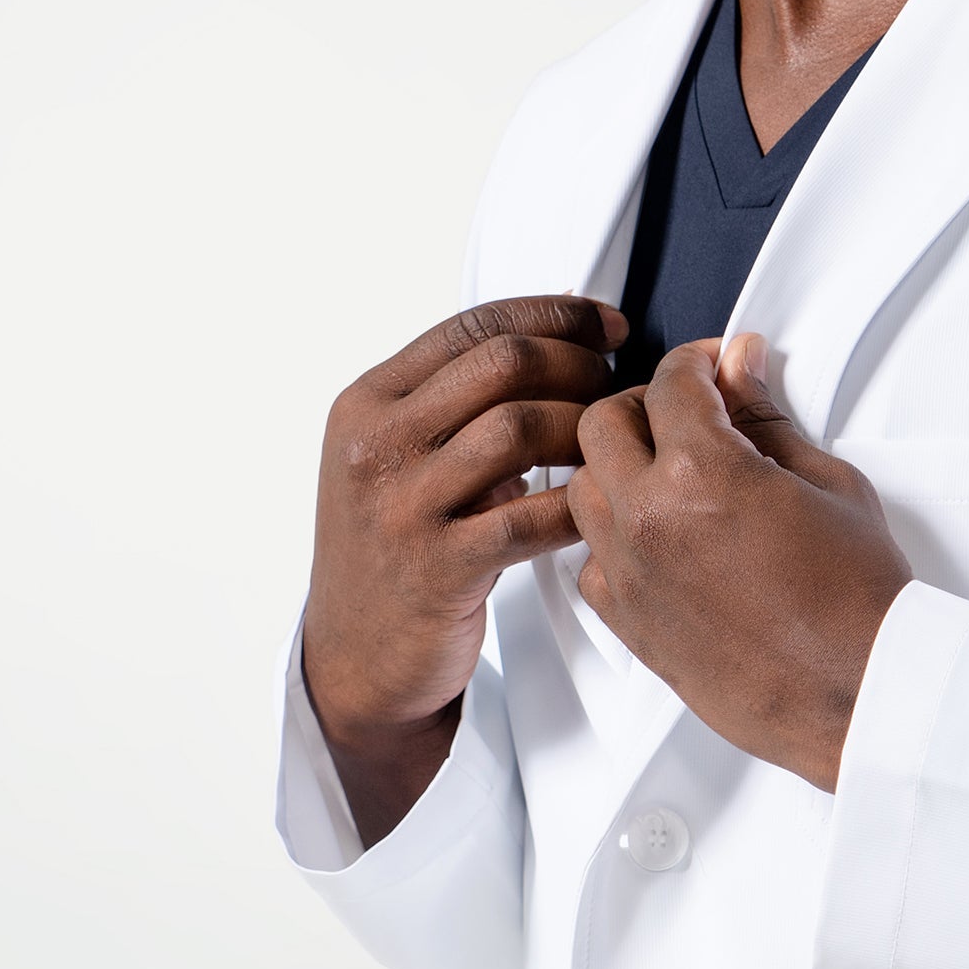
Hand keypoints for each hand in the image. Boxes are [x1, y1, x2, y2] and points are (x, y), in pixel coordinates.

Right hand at [303, 295, 626, 755]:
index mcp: (368, 402)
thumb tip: (554, 330)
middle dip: (577, 364)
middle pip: (503, 362)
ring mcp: (403, 506)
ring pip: (520, 427)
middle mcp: (376, 445)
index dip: (555, 315)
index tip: (606, 325)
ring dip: (582, 426)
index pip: (473, 324)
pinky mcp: (438, 568)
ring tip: (604, 442)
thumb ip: (456, 398)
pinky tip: (595, 502)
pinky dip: (577, 503)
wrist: (356, 653)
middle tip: (612, 384)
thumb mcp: (398, 455)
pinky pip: (531, 518)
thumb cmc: (395, 544)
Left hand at [568, 333, 911, 792]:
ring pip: (584, 490)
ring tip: (670, 474)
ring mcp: (631, 573)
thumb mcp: (827, 481)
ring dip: (618, 469)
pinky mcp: (629, 622)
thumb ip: (765, 417)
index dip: (697, 361)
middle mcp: (649, 519)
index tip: (714, 366)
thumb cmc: (858, 600)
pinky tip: (660, 538)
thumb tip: (741, 368)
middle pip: (602, 424)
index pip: (671, 382)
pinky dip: (614, 539)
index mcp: (701, 472)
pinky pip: (590, 561)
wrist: (860, 691)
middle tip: (688, 412)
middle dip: (644, 405)